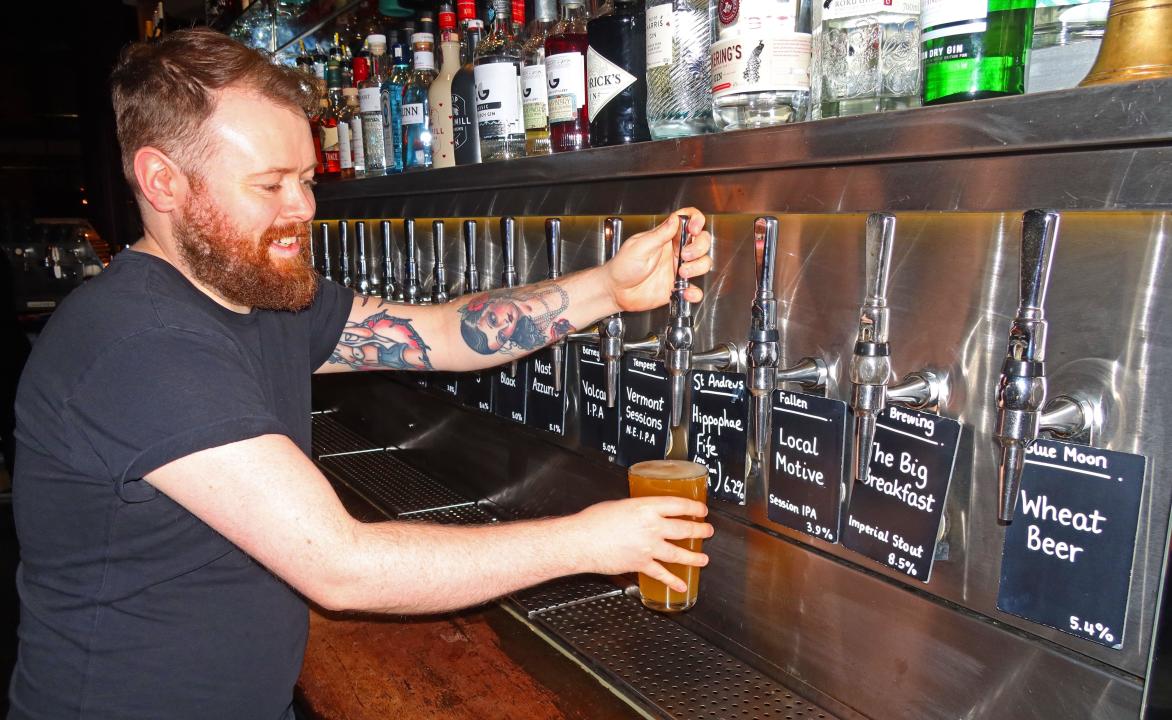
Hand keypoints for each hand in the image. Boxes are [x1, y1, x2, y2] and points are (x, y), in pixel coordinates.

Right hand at [569, 497, 712, 592]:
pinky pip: (661, 573)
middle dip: (699, 530)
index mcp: (646, 508)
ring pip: (678, 552)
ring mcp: (648, 547)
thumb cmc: (593, 521)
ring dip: (694, 556)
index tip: (701, 510)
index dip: (693, 507)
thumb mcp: (619, 505)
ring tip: (703, 559)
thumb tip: (642, 513)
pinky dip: (672, 580)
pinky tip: (681, 584)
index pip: (678, 505)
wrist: (581, 541)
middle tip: (707, 531)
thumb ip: (636, 509)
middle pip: (684, 528)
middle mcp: (652, 527)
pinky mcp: (641, 564)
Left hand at [604, 210, 712, 312]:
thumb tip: (674, 220)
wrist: (616, 291)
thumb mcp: (639, 247)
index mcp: (665, 237)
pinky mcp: (677, 287)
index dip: (696, 220)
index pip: (687, 220)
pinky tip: (685, 292)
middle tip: (684, 255)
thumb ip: (659, 235)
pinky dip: (694, 292)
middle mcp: (674, 251)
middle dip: (699, 247)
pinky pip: (694, 289)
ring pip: (703, 263)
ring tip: (681, 273)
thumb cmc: (622, 266)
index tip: (694, 228)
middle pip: (701, 241)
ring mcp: (677, 269)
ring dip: (697, 268)